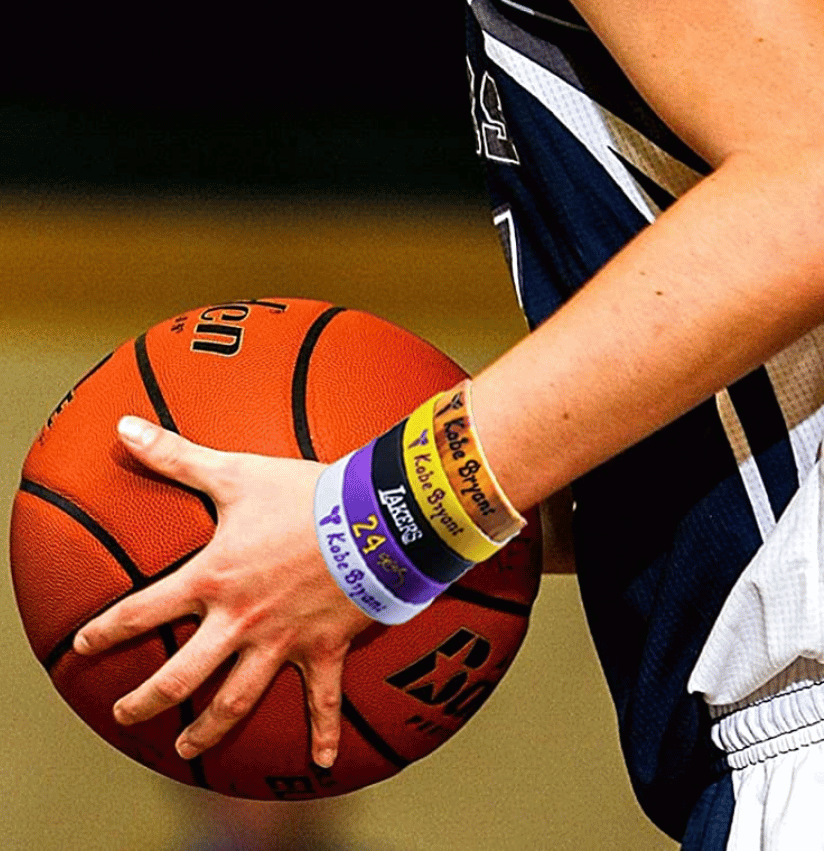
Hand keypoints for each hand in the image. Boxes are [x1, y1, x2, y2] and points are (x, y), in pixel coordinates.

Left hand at [74, 416, 373, 766]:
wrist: (371, 518)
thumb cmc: (303, 493)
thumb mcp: (234, 471)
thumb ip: (176, 455)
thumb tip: (125, 426)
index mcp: (212, 580)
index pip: (143, 612)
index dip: (106, 630)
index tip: (84, 647)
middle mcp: (239, 622)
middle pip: (181, 676)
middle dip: (146, 700)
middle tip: (124, 714)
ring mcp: (281, 643)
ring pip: (235, 701)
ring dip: (207, 731)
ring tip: (185, 749)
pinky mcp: (323, 649)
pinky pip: (322, 701)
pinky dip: (320, 734)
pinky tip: (317, 764)